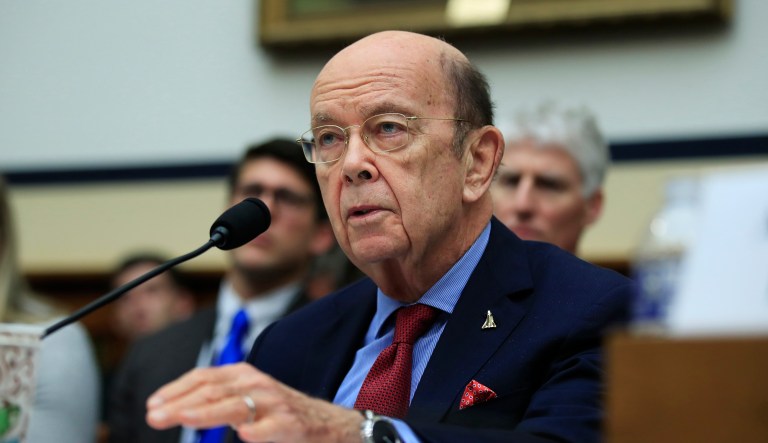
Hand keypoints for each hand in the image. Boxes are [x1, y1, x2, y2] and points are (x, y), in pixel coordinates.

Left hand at [146, 363, 362, 442]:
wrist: (325, 422)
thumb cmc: (278, 412)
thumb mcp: (246, 398)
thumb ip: (218, 399)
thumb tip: (177, 408)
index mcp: (242, 375)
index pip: (203, 377)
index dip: (176, 389)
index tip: (153, 403)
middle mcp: (256, 383)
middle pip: (213, 390)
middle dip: (180, 403)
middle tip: (154, 416)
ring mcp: (272, 403)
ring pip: (235, 406)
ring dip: (206, 413)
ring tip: (183, 418)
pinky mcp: (289, 423)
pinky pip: (269, 428)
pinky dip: (256, 431)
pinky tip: (244, 435)